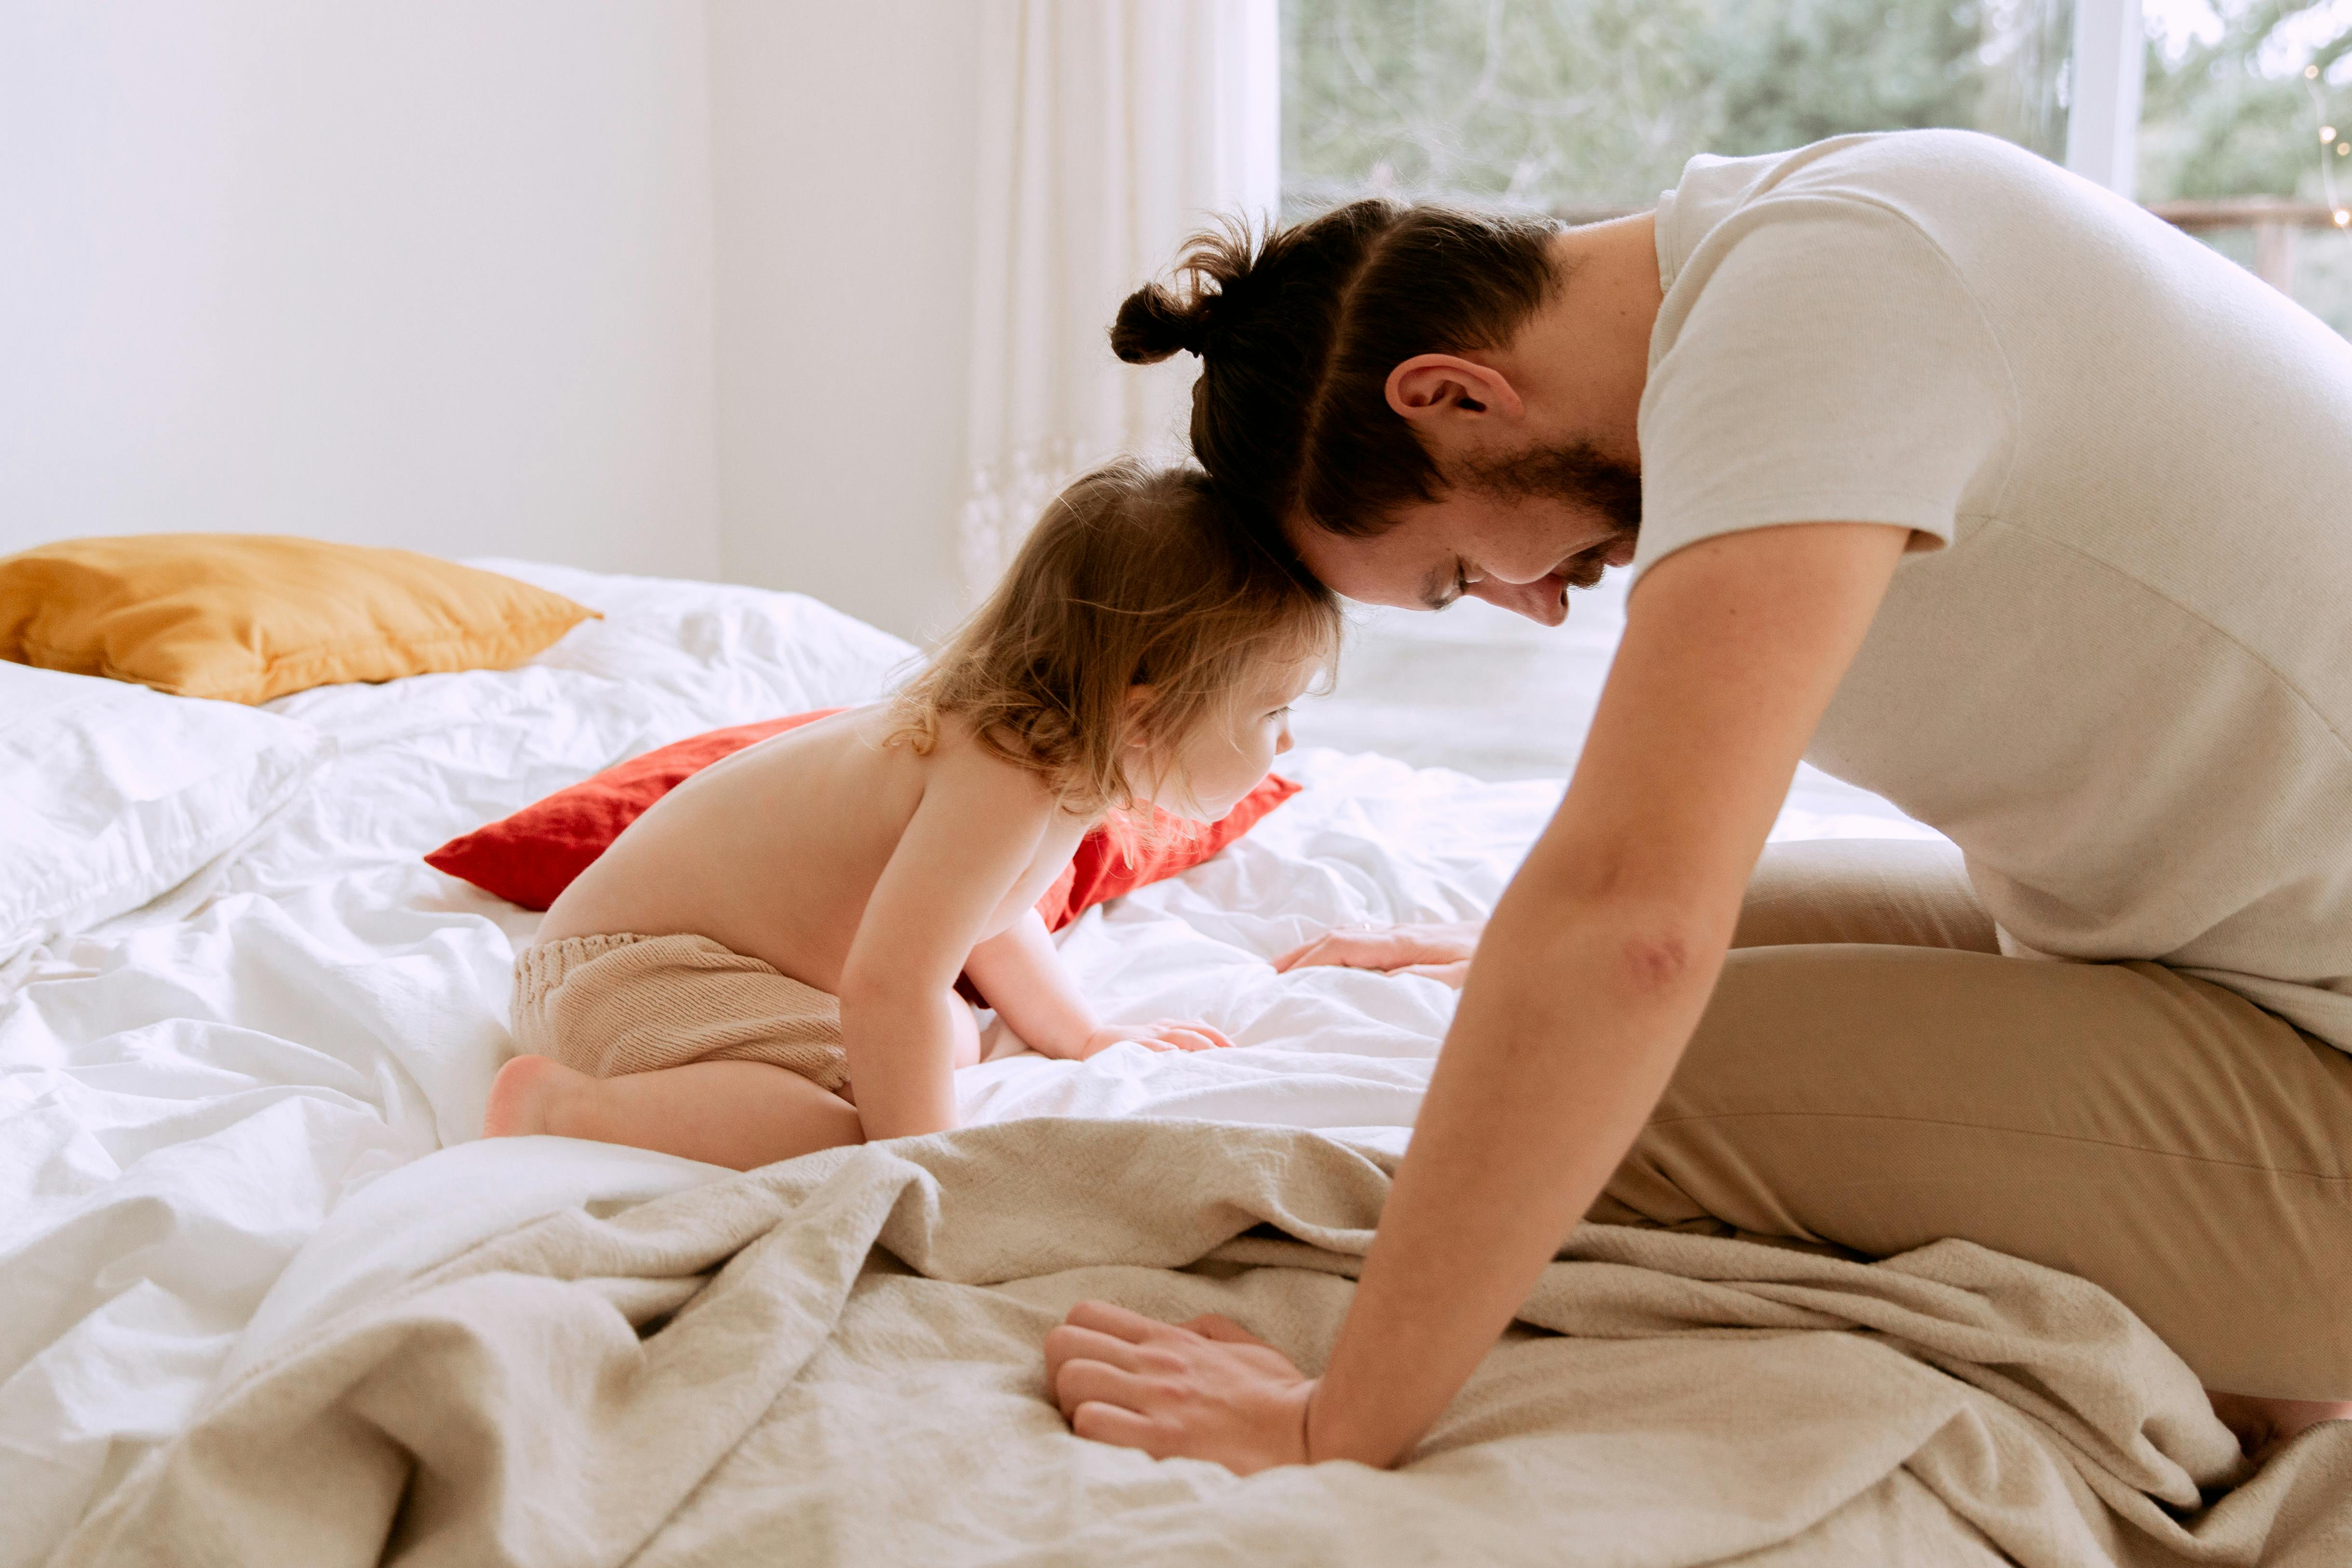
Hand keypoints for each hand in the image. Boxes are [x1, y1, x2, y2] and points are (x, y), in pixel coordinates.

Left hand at [1045, 1301, 1315, 1473]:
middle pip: (1062, 1344)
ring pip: (1070, 1381)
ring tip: (1100, 1428)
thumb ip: (1202, 1332)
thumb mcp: (1242, 1346)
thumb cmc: (1278, 1396)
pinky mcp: (1160, 1442)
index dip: (1074, 1342)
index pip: (1086, 1314)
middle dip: (1060, 1373)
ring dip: (1073, 1408)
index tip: (1090, 1371)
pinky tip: (1112, 1450)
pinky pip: (1091, 1425)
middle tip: (1083, 1402)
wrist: (1311, 1434)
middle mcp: (1156, 1364)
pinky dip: (1089, 1439)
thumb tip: (1172, 1330)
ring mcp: (1156, 1402)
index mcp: (1170, 1341)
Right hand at [1080, 1020, 1234, 1056]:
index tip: (1235, 1047)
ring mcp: (1145, 1036)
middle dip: (1213, 1038)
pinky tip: (1173, 1053)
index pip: (1196, 1028)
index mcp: (1166, 1029)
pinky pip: (1147, 1046)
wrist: (1091, 1042)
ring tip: (1213, 1051)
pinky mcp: (1129, 1045)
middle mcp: (1159, 1030)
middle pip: (1191, 1029)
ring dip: (1195, 1042)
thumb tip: (1200, 1053)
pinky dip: (1161, 1049)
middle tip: (1232, 1051)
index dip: (1216, 1036)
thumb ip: (1173, 1043)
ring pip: (1175, 1035)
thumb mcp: (1154, 1043)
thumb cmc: (1127, 1046)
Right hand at [1272, 919, 1484, 988]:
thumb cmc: (1503, 967)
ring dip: (1318, 951)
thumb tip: (1371, 982)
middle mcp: (1404, 934)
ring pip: (1353, 937)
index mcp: (1406, 943)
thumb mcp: (1464, 982)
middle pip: (1339, 936)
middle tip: (1268, 979)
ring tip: (1292, 972)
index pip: (1341, 948)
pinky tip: (1342, 965)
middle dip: (1301, 955)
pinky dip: (1342, 952)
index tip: (1278, 985)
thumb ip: (1419, 982)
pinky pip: (1370, 943)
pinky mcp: (1426, 942)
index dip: (1306, 964)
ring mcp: (1413, 935)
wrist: (1540, 940)